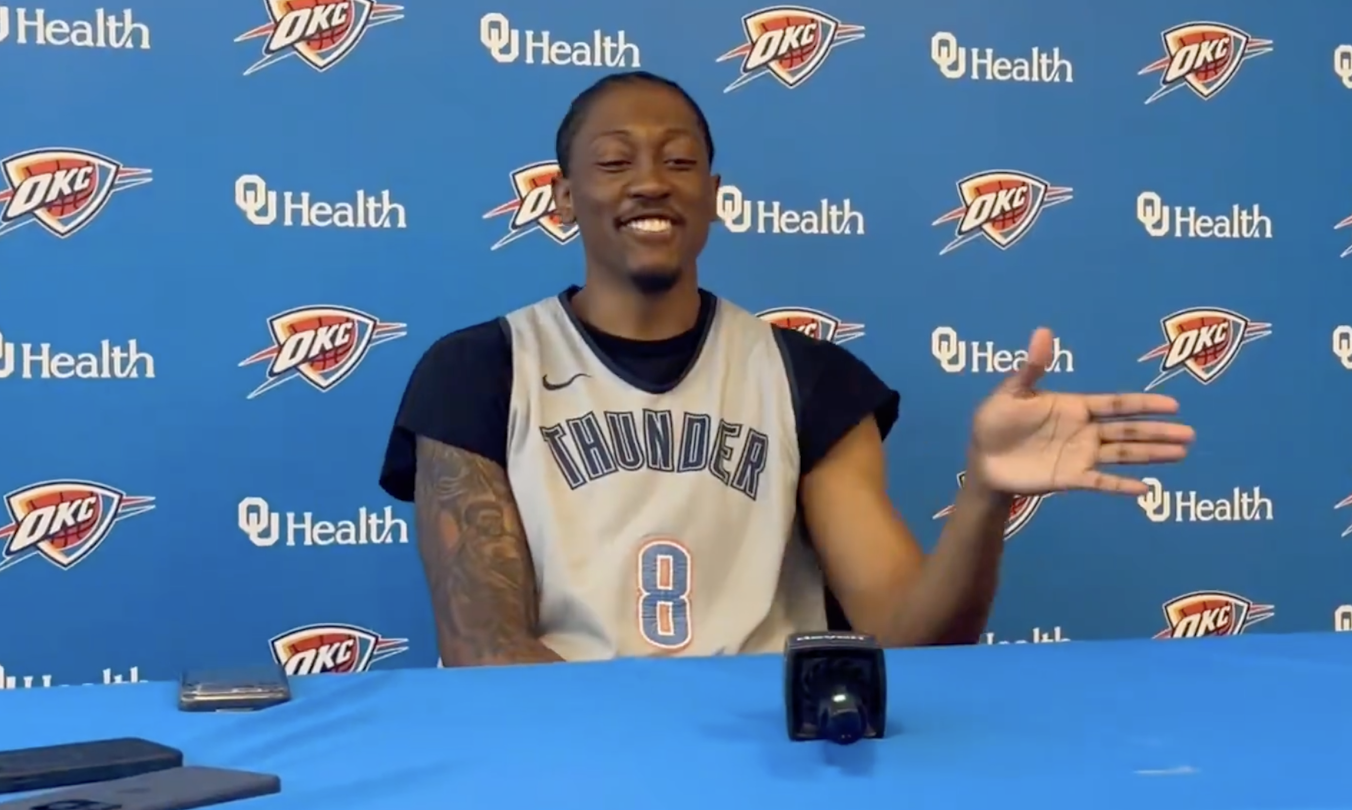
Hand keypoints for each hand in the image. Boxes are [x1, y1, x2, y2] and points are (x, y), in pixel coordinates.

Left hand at [969, 328, 1194, 496]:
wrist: (983, 460)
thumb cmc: (995, 422)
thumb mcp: (1011, 393)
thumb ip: (1032, 368)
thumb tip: (1043, 331)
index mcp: (1075, 407)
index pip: (1116, 404)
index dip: (1143, 404)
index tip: (1173, 406)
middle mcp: (1085, 431)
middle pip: (1128, 431)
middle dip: (1158, 432)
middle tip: (1190, 434)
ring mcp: (1080, 456)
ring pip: (1122, 455)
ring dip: (1151, 455)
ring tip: (1181, 453)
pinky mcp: (1070, 479)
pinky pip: (1100, 481)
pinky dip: (1120, 485)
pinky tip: (1144, 489)